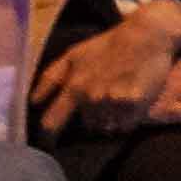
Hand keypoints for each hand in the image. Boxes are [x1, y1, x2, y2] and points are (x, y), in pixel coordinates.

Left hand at [27, 0, 180, 134]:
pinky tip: (130, 106)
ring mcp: (114, 102)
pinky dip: (126, 121)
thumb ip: (51, 78)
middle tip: (103, 103)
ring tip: (117, 104)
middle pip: (87, 126)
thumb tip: (33, 102)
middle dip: (93, 119)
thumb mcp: (74, 54)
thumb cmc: (108, 45)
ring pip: (106, 128)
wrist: (146, 35)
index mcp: (74, 87)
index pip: (52, 123)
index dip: (47, 138)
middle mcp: (92, 98)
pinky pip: (125, 126)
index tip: (47, 145)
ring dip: (110, 121)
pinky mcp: (136, 105)